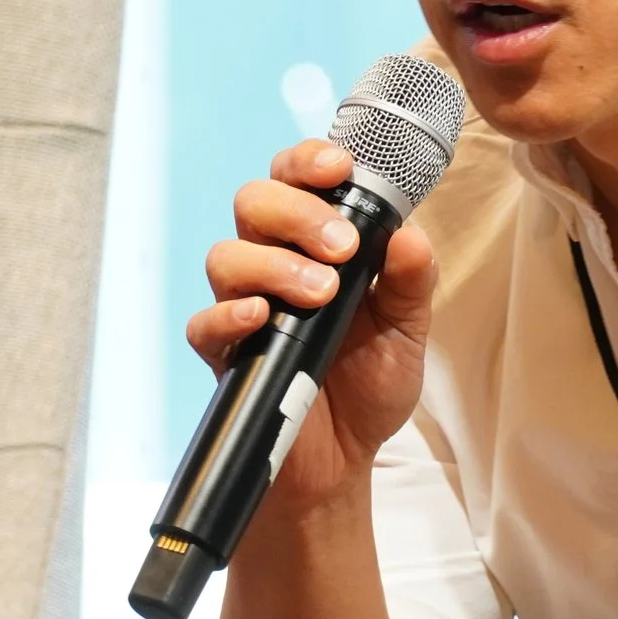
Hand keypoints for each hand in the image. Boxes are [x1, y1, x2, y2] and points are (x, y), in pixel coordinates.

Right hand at [187, 140, 437, 512]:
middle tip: (342, 247)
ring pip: (227, 255)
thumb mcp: (408, 328)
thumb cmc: (371, 380)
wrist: (345, 458)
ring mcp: (244, 306)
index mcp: (316, 241)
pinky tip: (263, 319)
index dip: (309, 160)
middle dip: (297, 211)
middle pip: (254, 201)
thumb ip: (412, 280)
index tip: (340, 167)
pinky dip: (231, 314)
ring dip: (274, 264)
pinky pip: (205, 322)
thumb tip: (411, 234)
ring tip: (320, 293)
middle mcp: (272, 262)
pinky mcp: (224, 354)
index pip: (296, 177)